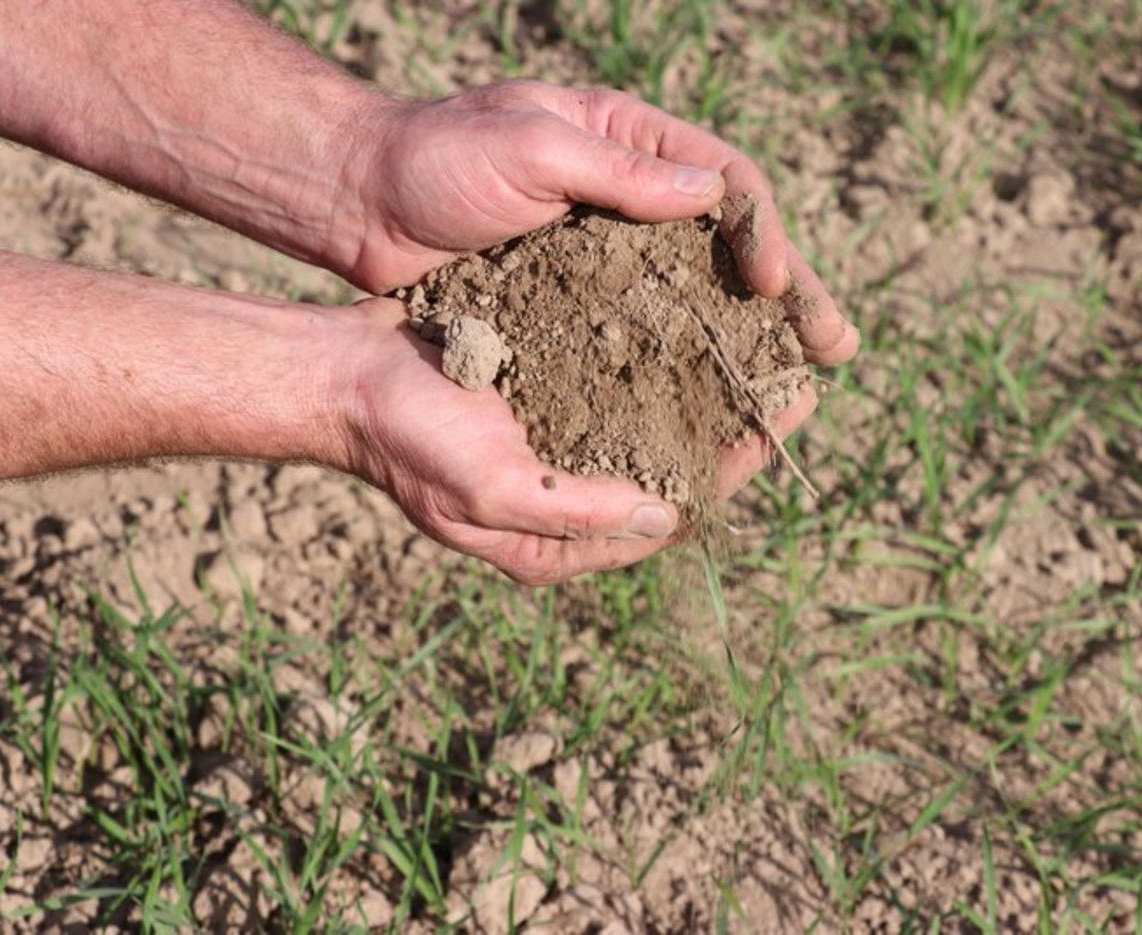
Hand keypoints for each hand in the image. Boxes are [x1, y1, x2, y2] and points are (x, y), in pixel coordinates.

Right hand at [333, 299, 817, 585]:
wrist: (345, 375)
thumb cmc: (407, 437)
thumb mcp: (488, 487)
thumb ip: (577, 509)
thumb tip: (666, 512)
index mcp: (562, 540)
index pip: (671, 514)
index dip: (730, 472)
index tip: (781, 425)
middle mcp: (573, 499)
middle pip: (677, 468)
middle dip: (735, 429)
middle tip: (796, 383)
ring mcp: (564, 447)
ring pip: (658, 424)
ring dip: (708, 391)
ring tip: (763, 349)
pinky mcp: (552, 396)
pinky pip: (623, 384)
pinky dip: (664, 360)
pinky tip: (699, 320)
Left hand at [341, 80, 858, 365]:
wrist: (359, 201)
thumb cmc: (437, 160)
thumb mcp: (526, 148)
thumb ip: (617, 170)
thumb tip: (715, 196)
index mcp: (630, 137)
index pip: (725, 180)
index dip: (761, 232)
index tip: (772, 286)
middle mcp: (633, 192)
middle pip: (730, 244)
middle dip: (787, 295)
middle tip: (836, 346)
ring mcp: (609, 248)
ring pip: (700, 292)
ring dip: (749, 338)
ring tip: (796, 384)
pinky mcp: (579, 296)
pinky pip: (648, 327)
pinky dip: (686, 359)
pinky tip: (715, 399)